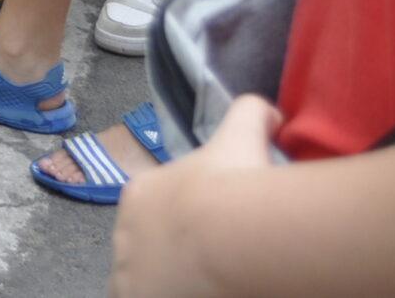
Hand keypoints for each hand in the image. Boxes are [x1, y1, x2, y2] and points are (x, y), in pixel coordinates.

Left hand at [110, 94, 281, 297]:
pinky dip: (160, 294)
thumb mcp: (242, 136)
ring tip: (208, 282)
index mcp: (140, 193)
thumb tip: (271, 114)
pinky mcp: (132, 297)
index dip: (189, 223)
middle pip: (152, 248)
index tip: (217, 234)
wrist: (232, 236)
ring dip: (168, 282)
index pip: (159, 211)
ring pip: (147, 280)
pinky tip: (197, 290)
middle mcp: (124, 232)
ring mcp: (126, 271)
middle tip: (215, 263)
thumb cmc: (234, 186)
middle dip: (176, 256)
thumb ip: (251, 114)